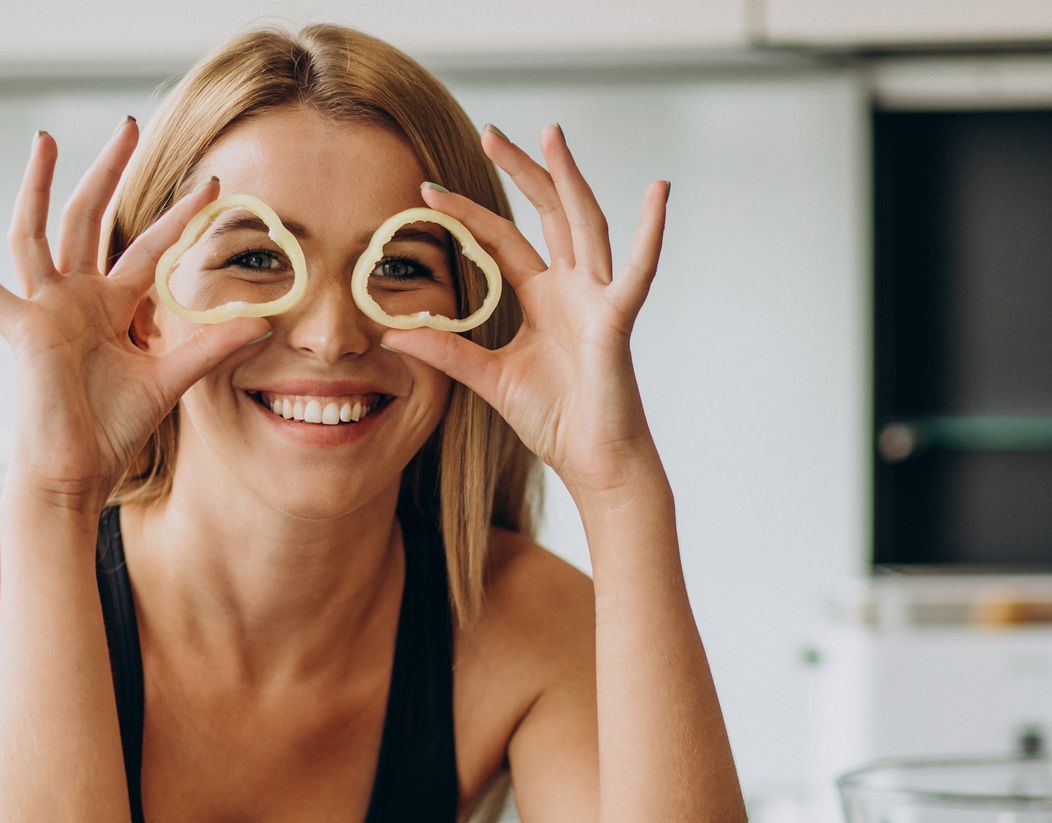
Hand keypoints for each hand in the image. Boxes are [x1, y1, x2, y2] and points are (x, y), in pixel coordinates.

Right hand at [0, 119, 270, 510]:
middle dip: (109, 172)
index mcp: (109, 306)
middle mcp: (75, 298)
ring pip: (38, 233)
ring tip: (46, 140)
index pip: (148, 248)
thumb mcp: (170, 380)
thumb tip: (261, 324)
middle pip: (91, 219)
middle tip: (128, 126)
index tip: (212, 186)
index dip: (179, 218)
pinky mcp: (21, 330)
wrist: (76, 472)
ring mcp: (44, 309)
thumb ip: (210, 348)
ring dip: (41, 187)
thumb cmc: (112, 431)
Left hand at [379, 123, 669, 499]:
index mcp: (544, 298)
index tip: (427, 191)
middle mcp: (574, 288)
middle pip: (547, 213)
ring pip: (585, 223)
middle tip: (489, 132)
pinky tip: (660, 191)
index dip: (468, 215)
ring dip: (568, 178)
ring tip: (551, 136)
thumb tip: (391, 333)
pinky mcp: (617, 320)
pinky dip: (652, 232)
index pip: (503, 241)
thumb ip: (446, 351)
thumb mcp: (488, 379)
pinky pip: (637, 270)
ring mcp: (598, 299)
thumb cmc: (555, 421)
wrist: (594, 462)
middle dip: (522, 171)